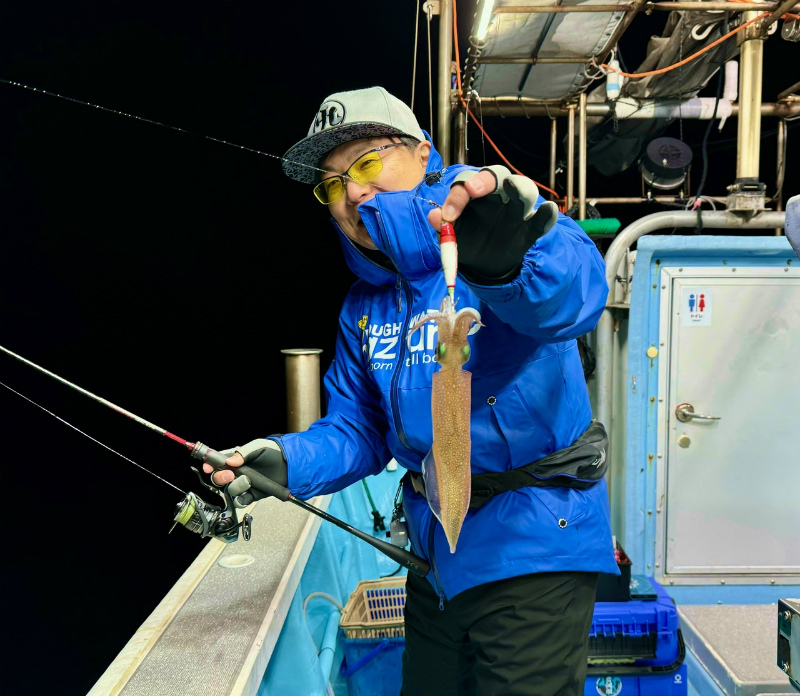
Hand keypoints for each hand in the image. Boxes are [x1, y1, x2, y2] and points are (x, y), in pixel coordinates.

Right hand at [202, 438, 287, 506]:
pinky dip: (242, 499)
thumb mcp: (258, 447)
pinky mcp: (251, 495)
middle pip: (219, 478)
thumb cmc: (273, 452)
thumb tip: (230, 462)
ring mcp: (243, 484)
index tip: (207, 467)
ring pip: (230, 490)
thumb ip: (243, 453)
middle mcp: (236, 472)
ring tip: (249, 480)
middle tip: (230, 475)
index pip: (217, 462)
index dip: (209, 464)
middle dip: (221, 478)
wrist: (289, 465)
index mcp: (235, 458)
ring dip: (237, 486)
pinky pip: (240, 501)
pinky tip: (248, 492)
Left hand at [429, 166, 558, 284]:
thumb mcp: (453, 236)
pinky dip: (546, 214)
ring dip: (518, 187)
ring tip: (512, 186)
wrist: (484, 266)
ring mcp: (517, 211)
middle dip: (485, 179)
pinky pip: (542, 220)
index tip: (449, 214)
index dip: (458, 194)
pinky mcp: (530, 229)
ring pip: (525, 189)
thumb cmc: (469, 241)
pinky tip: (546, 211)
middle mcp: (498, 196)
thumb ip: (443, 227)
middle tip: (472, 190)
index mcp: (476, 194)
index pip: (468, 181)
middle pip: (497, 174)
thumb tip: (433, 216)